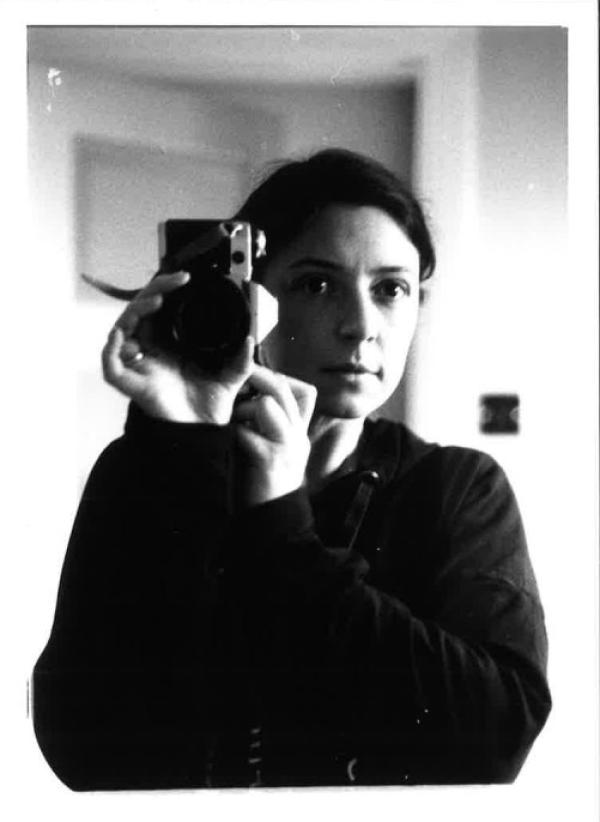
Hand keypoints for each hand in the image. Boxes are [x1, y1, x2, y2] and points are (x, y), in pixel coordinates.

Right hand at [102, 272, 253, 423]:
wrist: (204, 434)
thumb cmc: (210, 406)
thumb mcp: (232, 377)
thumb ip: (242, 359)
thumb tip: (250, 338)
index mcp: (169, 345)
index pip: (159, 309)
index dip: (166, 290)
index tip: (185, 279)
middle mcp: (151, 352)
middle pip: (139, 312)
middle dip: (152, 291)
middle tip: (173, 283)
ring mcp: (139, 367)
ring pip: (122, 330)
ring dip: (135, 311)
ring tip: (157, 301)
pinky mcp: (131, 385)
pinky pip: (110, 365)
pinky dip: (112, 349)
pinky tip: (125, 336)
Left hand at [233, 366, 316, 506]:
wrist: (271, 527)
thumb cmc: (263, 488)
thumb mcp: (274, 453)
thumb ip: (269, 429)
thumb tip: (252, 403)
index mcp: (298, 434)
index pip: (304, 391)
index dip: (279, 379)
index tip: (257, 384)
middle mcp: (296, 437)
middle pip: (282, 389)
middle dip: (257, 377)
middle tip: (239, 379)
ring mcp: (284, 447)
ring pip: (266, 403)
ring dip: (243, 408)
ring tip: (235, 423)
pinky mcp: (266, 459)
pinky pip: (243, 430)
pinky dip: (232, 432)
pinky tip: (231, 445)